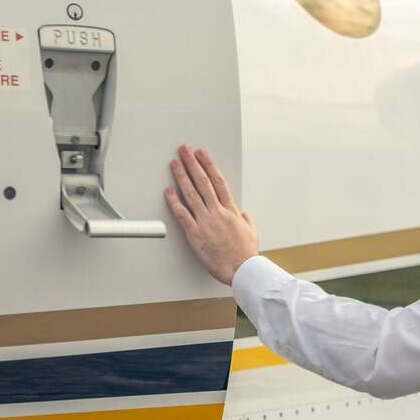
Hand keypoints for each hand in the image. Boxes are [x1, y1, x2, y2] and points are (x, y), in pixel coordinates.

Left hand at [165, 145, 257, 284]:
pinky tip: (168, 191)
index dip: (209, 165)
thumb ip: (246, 221)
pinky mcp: (195, 234)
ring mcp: (206, 222)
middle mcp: (218, 212)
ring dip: (182, 176)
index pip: (218, 181)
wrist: (242, 269)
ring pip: (191, 193)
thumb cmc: (246, 254)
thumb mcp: (252, 233)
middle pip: (203, 182)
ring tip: (175, 163)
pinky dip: (174, 201)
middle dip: (193, 163)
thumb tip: (244, 214)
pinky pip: (182, 214)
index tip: (202, 154)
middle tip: (185, 150)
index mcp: (231, 211)